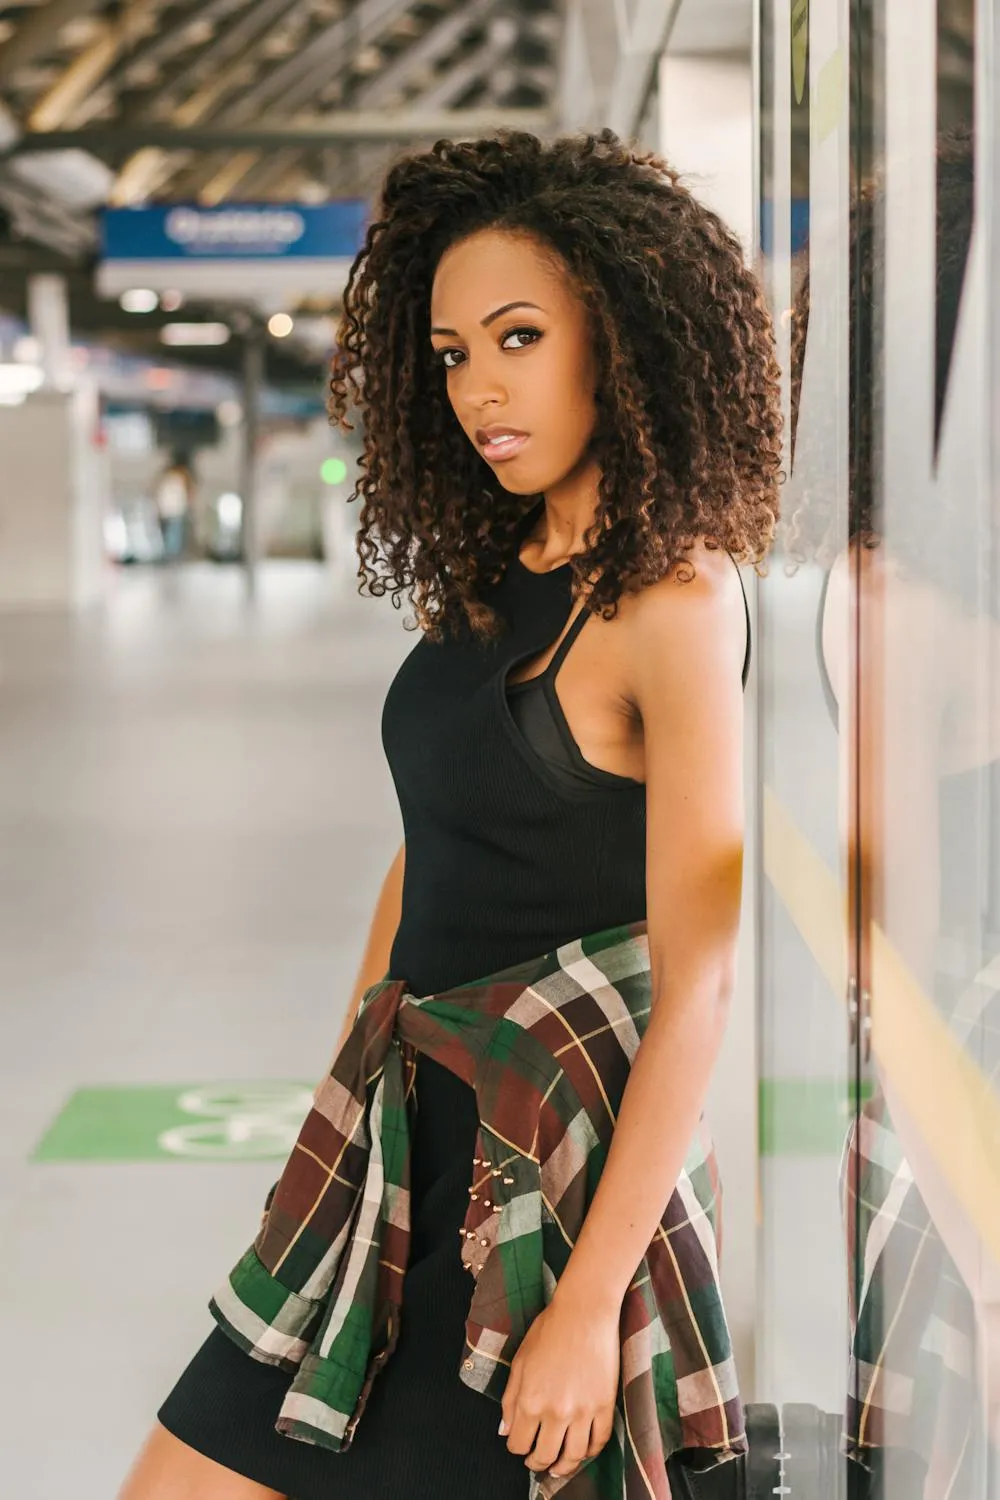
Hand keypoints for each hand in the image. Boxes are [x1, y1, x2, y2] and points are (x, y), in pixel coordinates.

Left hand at [499, 1293, 619, 1479]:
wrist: (584, 1312)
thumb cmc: (549, 1330)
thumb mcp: (520, 1362)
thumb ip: (509, 1400)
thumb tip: (505, 1431)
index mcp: (529, 1401)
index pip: (518, 1444)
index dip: (516, 1448)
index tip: (520, 1445)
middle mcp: (555, 1411)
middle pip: (545, 1456)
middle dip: (537, 1463)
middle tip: (537, 1462)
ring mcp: (582, 1411)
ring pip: (573, 1457)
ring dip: (564, 1467)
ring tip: (559, 1466)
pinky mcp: (604, 1406)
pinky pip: (598, 1442)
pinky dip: (589, 1452)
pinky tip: (582, 1450)